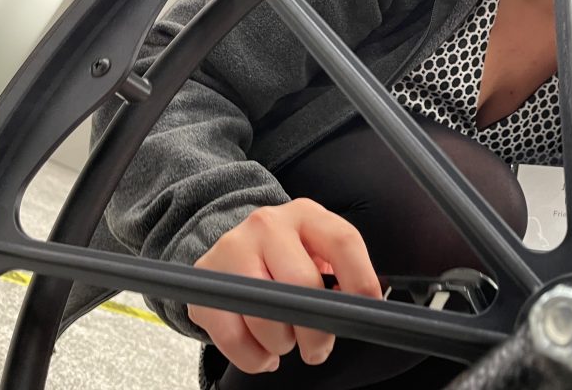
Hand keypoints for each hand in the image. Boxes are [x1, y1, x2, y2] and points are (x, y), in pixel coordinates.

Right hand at [187, 198, 381, 372]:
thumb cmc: (289, 257)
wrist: (235, 248)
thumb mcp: (318, 250)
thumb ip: (340, 272)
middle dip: (316, 330)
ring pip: (266, 316)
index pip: (343, 242)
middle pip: (301, 285)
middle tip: (317, 347)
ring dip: (282, 343)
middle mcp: (269, 224)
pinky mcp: (206, 279)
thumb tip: (362, 309)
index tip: (365, 311)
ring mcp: (233, 248)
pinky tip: (262, 351)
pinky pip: (233, 337)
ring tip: (285, 340)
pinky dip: (253, 357)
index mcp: (306, 214)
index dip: (361, 281)